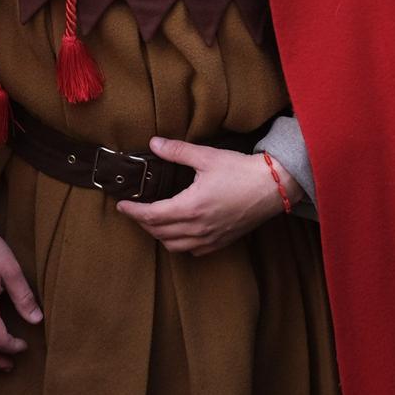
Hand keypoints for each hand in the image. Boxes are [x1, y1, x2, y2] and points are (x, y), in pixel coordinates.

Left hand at [117, 141, 296, 256]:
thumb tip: (154, 143)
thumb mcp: (207, 157)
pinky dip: (180, 244)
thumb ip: (178, 151)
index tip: (121, 205)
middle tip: (134, 211)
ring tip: (153, 221)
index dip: (133, 211)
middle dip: (143, 223)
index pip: (151, 215)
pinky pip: (193, 250)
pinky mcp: (221, 241)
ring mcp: (210, 238)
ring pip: (174, 246)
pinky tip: (179, 233)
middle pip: (159, 233)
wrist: (273, 187)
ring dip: (159, 235)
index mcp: (191, 207)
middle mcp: (198, 228)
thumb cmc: (241, 171)